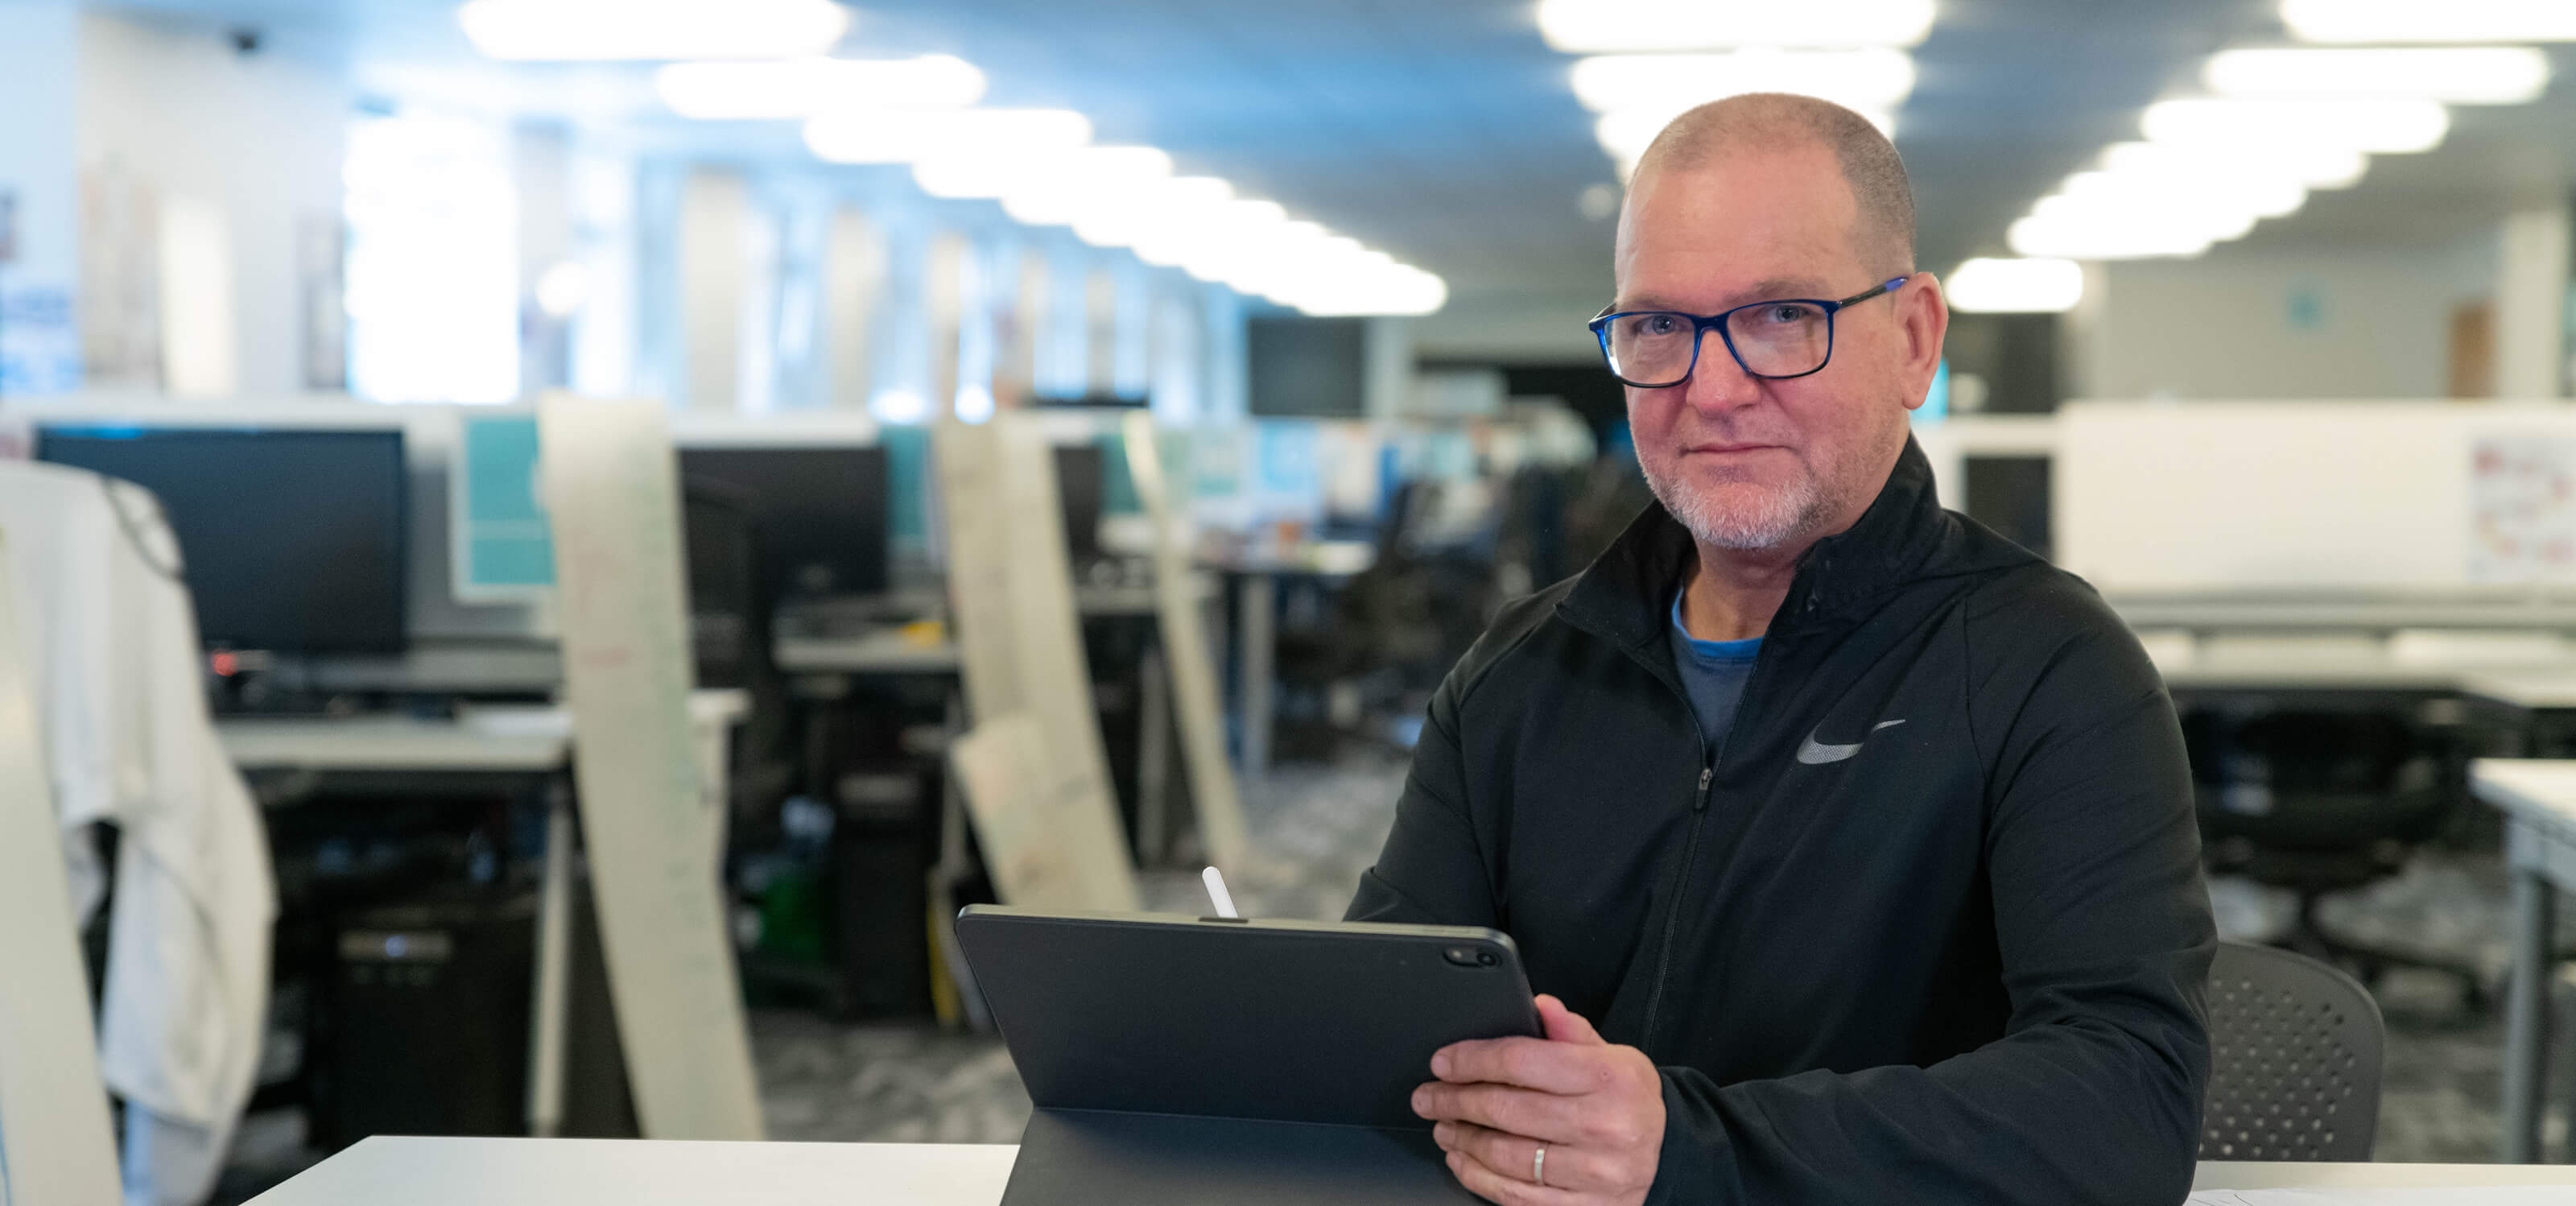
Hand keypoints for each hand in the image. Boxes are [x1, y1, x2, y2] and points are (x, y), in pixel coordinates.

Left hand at [1411, 994, 1663, 1205]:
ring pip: (1505, 1155)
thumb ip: (1570, 1031)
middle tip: (1429, 1096)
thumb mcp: (1612, 1054)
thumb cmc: (1628, 1098)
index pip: (1520, 1062)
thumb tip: (1538, 1006)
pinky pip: (1515, 1195)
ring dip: (1461, 1138)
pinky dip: (1478, 1176)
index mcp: (1608, 1077)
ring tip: (1443, 1125)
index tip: (1442, 1062)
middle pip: (1505, 1110)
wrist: (1666, 1154)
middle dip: (1454, 1100)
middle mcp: (1604, 1125)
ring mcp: (1595, 1173)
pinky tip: (1462, 1159)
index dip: (1471, 1061)